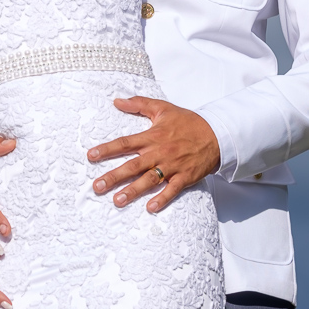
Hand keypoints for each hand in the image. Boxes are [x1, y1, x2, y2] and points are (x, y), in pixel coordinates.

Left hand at [88, 97, 220, 212]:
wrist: (217, 134)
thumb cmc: (188, 122)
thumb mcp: (163, 108)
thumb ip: (139, 104)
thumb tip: (117, 101)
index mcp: (152, 136)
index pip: (125, 143)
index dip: (107, 149)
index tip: (91, 156)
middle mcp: (159, 152)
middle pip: (133, 165)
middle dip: (114, 177)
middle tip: (97, 187)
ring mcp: (172, 166)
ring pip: (149, 180)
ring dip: (133, 191)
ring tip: (117, 201)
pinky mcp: (185, 177)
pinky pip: (172, 190)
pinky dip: (162, 199)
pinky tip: (150, 208)